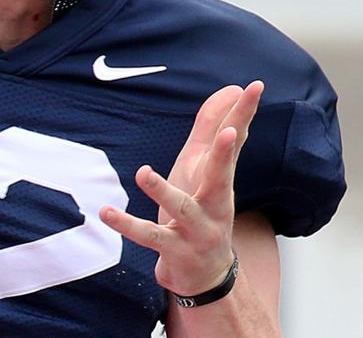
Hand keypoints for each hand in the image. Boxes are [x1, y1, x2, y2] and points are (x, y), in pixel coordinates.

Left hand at [100, 80, 263, 295]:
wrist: (206, 275)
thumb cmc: (203, 212)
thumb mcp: (205, 170)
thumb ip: (212, 131)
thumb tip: (229, 90)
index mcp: (219, 179)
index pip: (235, 141)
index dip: (244, 113)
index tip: (256, 86)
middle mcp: (215, 203)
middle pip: (221, 175)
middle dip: (227, 154)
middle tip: (231, 132)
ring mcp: (196, 229)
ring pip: (182, 208)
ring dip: (162, 191)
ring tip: (143, 172)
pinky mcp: (174, 250)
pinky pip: (148, 236)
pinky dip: (127, 225)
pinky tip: (106, 213)